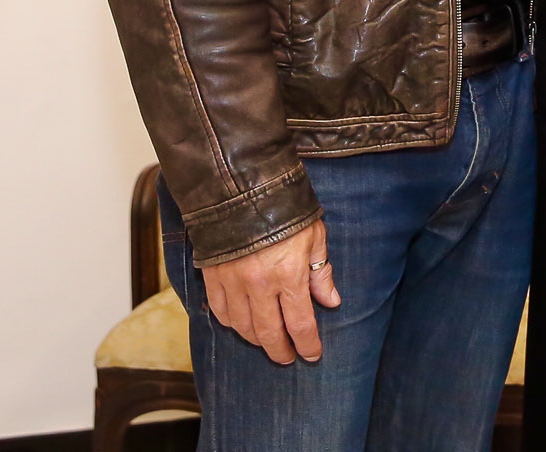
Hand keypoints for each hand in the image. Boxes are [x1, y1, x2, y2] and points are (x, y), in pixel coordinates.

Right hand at [202, 219, 339, 363]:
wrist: (243, 187)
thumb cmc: (286, 209)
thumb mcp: (314, 235)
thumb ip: (321, 271)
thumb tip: (331, 301)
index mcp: (289, 274)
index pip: (300, 323)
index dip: (308, 344)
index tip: (312, 354)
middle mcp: (260, 285)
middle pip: (269, 334)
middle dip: (280, 351)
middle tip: (287, 358)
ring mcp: (234, 283)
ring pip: (243, 328)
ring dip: (256, 340)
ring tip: (267, 341)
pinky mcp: (213, 277)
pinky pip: (221, 313)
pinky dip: (232, 324)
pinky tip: (241, 324)